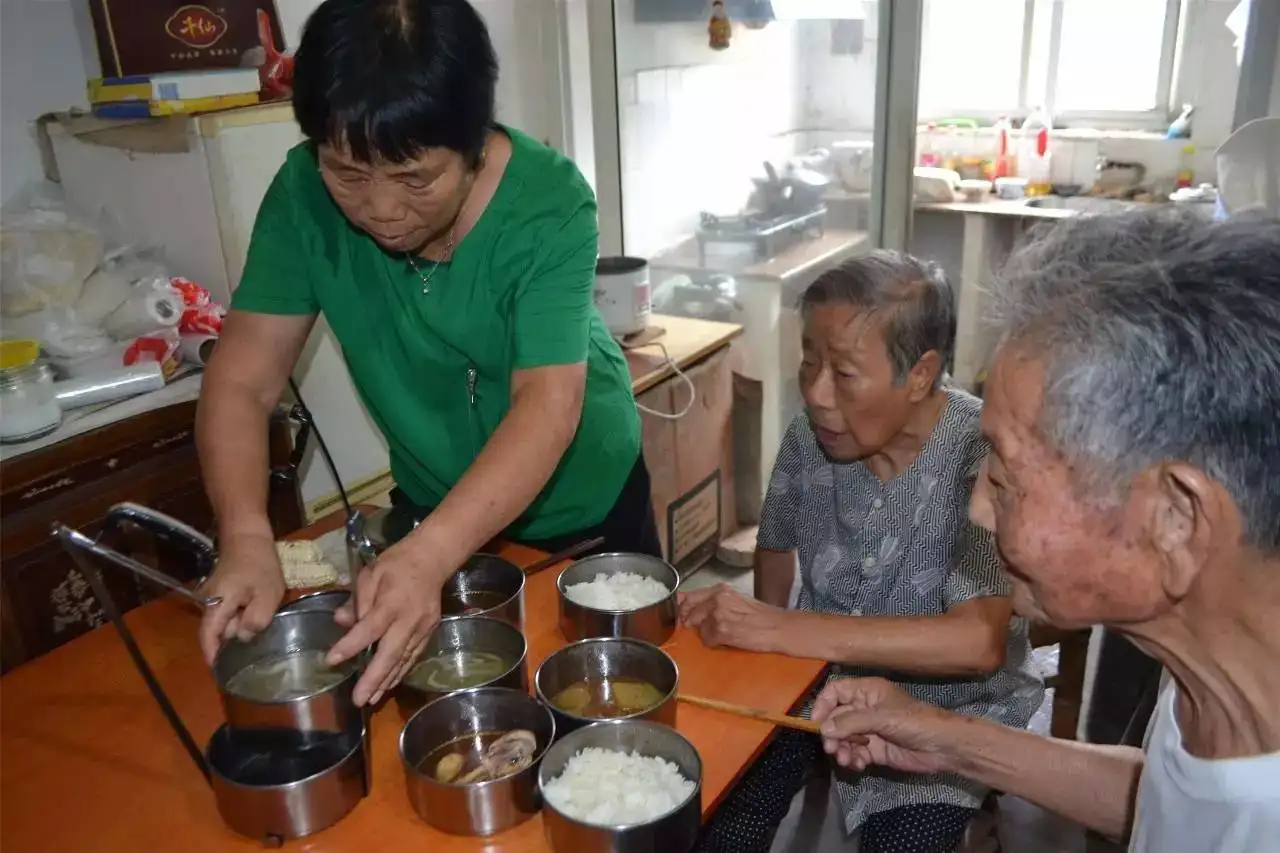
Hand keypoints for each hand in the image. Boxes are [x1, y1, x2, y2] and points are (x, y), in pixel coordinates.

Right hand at [198, 532, 284, 664]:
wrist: (248, 535)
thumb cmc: (259, 564)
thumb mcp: (267, 593)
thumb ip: (255, 619)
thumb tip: (243, 638)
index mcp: (216, 605)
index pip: (208, 638)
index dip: (214, 658)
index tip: (223, 676)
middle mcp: (208, 603)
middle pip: (216, 633)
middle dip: (231, 646)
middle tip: (252, 660)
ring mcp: (212, 597)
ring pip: (223, 623)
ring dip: (237, 631)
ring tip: (258, 642)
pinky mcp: (220, 592)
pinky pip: (227, 613)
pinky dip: (239, 620)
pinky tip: (255, 621)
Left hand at [325, 538, 448, 705]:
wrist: (433, 559)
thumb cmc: (396, 564)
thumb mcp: (370, 574)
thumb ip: (357, 600)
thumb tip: (341, 622)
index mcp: (392, 602)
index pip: (370, 628)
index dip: (351, 645)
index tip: (331, 660)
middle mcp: (410, 619)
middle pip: (391, 653)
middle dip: (374, 678)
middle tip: (358, 700)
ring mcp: (423, 628)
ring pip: (404, 659)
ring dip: (387, 681)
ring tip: (370, 699)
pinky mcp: (430, 632)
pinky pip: (413, 656)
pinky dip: (400, 672)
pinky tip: (388, 685)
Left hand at [678, 584, 785, 651]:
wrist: (778, 627)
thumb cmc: (762, 615)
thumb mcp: (736, 600)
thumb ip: (716, 601)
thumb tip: (693, 608)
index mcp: (720, 590)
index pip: (690, 597)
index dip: (684, 608)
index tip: (684, 617)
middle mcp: (717, 599)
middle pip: (689, 611)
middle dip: (690, 622)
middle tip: (697, 629)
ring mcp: (718, 615)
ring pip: (699, 627)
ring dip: (707, 633)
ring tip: (723, 634)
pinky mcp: (721, 631)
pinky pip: (708, 640)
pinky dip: (715, 643)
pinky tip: (728, 641)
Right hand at [811, 677, 957, 775]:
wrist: (942, 747)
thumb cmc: (914, 722)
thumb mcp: (882, 717)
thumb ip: (851, 722)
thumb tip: (823, 729)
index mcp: (867, 691)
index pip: (836, 691)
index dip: (823, 705)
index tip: (816, 722)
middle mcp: (865, 709)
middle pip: (836, 718)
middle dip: (831, 733)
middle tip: (832, 748)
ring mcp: (869, 730)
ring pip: (843, 738)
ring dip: (841, 749)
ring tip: (846, 759)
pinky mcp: (874, 750)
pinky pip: (855, 753)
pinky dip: (853, 760)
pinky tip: (859, 765)